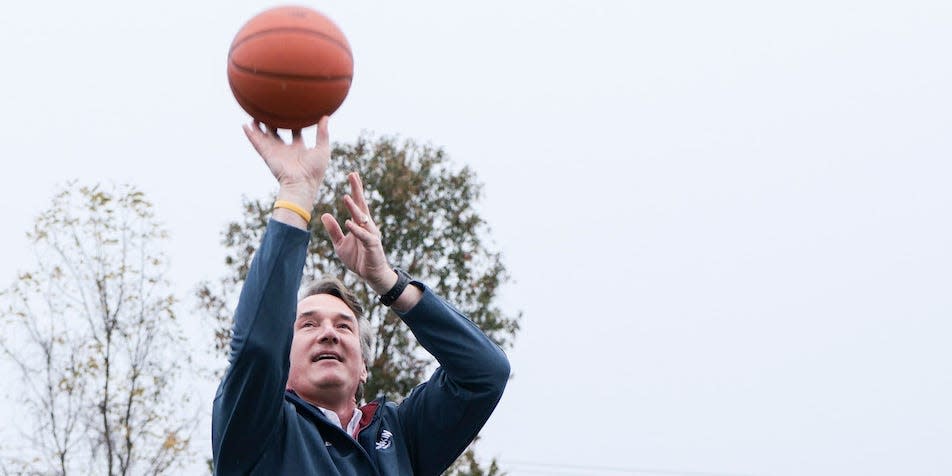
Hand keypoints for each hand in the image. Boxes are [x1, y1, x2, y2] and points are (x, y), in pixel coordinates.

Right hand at [243, 117, 330, 206]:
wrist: (302, 183)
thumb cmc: (315, 170)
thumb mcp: (322, 149)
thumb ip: (322, 133)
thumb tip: (325, 117)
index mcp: (299, 148)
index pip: (295, 132)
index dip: (294, 122)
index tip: (293, 110)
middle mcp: (286, 150)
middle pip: (278, 133)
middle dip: (274, 123)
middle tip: (272, 110)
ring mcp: (276, 152)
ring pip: (265, 136)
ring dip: (259, 126)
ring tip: (255, 114)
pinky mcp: (268, 155)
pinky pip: (257, 143)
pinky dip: (250, 134)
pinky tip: (244, 125)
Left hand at [320, 172, 395, 292]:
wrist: (371, 275)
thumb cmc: (358, 258)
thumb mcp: (340, 244)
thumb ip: (333, 230)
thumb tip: (325, 214)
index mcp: (360, 224)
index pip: (357, 204)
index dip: (355, 189)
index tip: (352, 174)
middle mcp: (367, 226)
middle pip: (362, 205)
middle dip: (357, 190)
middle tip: (353, 175)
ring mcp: (371, 235)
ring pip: (362, 218)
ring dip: (354, 208)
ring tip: (346, 197)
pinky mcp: (372, 246)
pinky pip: (364, 236)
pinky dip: (356, 229)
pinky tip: (348, 222)